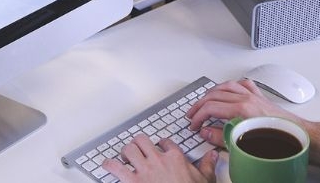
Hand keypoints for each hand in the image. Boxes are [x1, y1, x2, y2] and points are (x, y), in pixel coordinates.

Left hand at [102, 134, 217, 182]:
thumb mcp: (205, 180)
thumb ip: (207, 165)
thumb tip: (212, 156)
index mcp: (175, 157)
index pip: (165, 142)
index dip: (161, 144)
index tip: (159, 147)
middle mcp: (158, 160)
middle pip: (142, 140)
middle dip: (138, 143)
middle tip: (138, 149)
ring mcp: (144, 170)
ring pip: (128, 149)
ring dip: (125, 152)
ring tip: (124, 157)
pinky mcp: (132, 181)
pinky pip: (115, 167)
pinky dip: (109, 165)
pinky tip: (107, 165)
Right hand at [186, 79, 298, 146]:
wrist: (300, 137)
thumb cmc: (278, 141)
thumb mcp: (244, 144)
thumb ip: (221, 137)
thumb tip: (206, 132)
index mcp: (242, 109)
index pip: (211, 107)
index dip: (198, 116)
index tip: (194, 125)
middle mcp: (247, 98)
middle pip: (215, 95)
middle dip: (200, 105)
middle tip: (193, 115)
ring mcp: (254, 96)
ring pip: (227, 86)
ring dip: (212, 93)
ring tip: (204, 100)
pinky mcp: (261, 97)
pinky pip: (243, 85)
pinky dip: (232, 86)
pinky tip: (228, 90)